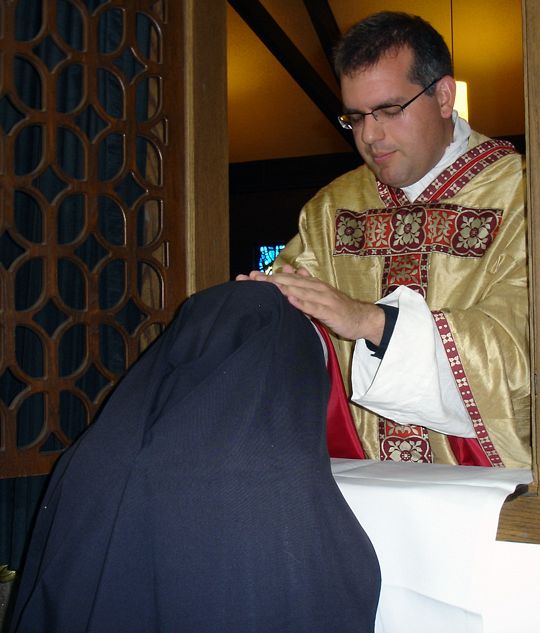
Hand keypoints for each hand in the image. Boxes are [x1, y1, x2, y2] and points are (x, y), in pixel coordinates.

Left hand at [236, 266, 384, 342]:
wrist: (363, 318)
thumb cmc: (338, 308)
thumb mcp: (319, 293)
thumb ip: (303, 282)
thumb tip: (289, 268)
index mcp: (311, 284)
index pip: (286, 278)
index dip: (267, 277)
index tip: (249, 276)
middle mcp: (316, 288)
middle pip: (289, 282)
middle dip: (268, 280)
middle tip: (250, 279)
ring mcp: (323, 299)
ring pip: (299, 292)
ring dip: (282, 288)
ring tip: (265, 286)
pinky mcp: (330, 312)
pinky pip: (314, 307)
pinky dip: (302, 303)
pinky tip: (290, 300)